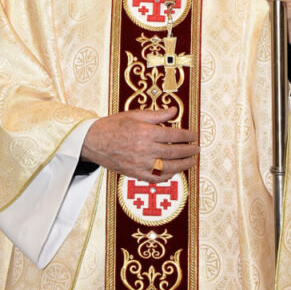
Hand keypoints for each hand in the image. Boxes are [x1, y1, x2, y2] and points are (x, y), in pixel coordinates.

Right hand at [81, 105, 198, 182]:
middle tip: (197, 149)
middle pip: (174, 151)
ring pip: (168, 167)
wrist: (94, 141)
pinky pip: (155, 178)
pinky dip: (166, 176)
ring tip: (191, 162)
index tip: (195, 135)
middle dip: (188, 151)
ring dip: (182, 165)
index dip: (188, 136)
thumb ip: (157, 115)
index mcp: (145, 132)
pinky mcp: (134, 173)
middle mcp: (144, 149)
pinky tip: (173, 172)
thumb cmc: (114, 126)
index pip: (174, 135)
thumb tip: (174, 111)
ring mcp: (140, 163)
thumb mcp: (135, 115)